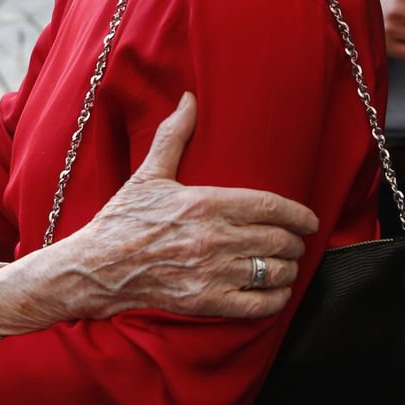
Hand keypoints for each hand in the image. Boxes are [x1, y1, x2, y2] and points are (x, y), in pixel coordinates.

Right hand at [0, 93, 319, 331]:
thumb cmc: (122, 219)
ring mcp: (211, 272)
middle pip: (278, 240)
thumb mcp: (148, 174)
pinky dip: (275, 299)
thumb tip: (190, 99)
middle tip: (296, 241)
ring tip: (286, 265)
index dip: (299, 215)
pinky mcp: (205, 301)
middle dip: (295, 242)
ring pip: (273, 272)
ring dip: (288, 269)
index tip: (309, 220)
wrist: (96, 267)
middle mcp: (213, 238)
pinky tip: (275, 291)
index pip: (271, 207)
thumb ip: (174, 136)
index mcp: (204, 203)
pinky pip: (258, 305)